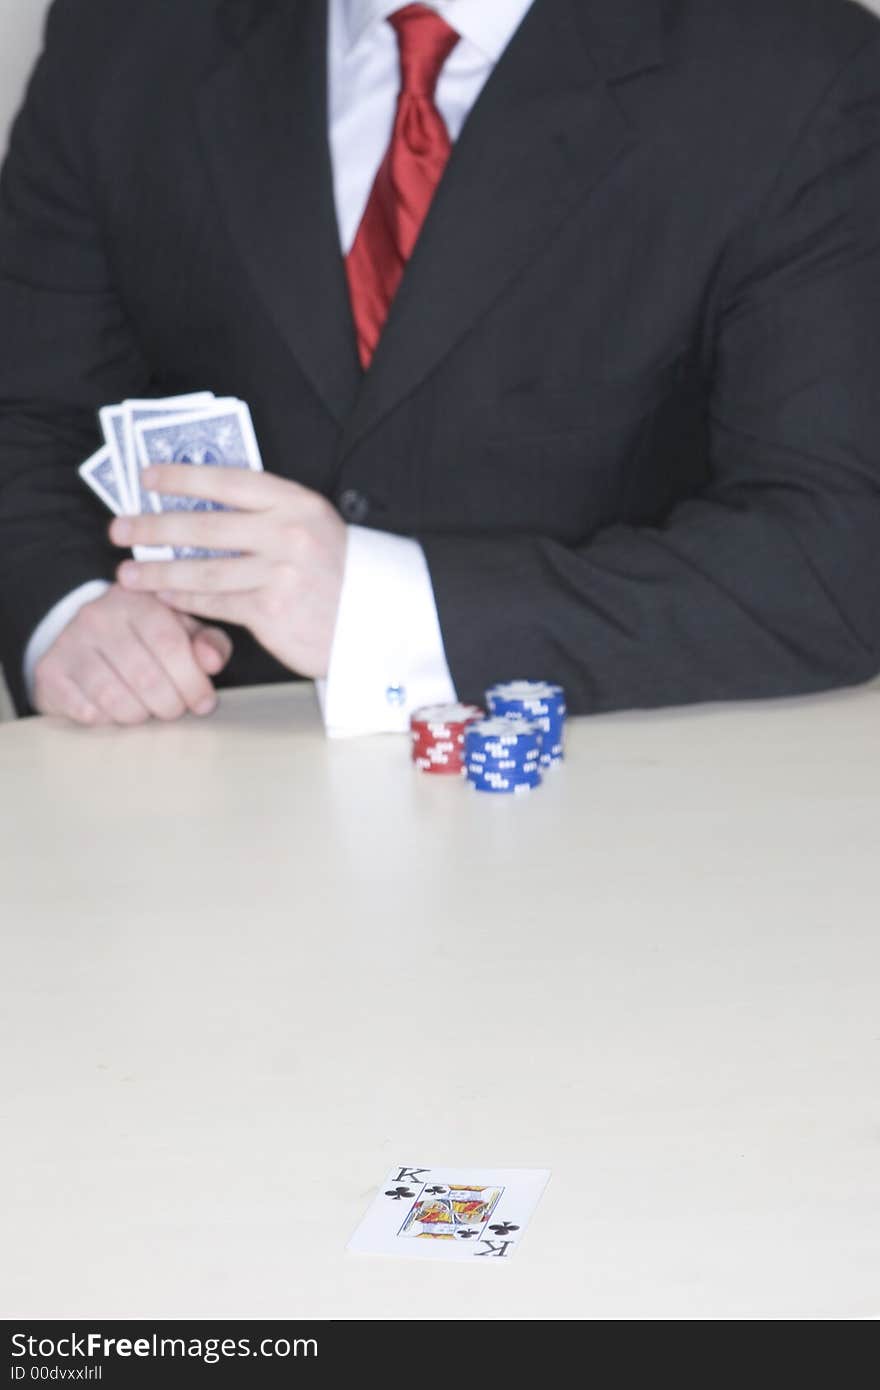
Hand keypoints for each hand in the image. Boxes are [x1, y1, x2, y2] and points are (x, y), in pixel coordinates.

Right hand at [33, 585, 232, 725]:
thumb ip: (207, 642)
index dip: (192, 681)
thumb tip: (214, 662)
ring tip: (149, 711)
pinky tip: (118, 711)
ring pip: (114, 697)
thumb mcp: (182, 629)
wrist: (83, 636)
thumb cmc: (144, 637)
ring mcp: (69, 643)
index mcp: (137, 600)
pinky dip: (109, 720)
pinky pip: (86, 711)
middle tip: (176, 710)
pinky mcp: (50, 672)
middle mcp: (98, 616)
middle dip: (170, 704)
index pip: (169, 643)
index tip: (204, 703)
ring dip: (140, 715)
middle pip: (144, 676)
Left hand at [109, 468, 347, 677]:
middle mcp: (288, 533)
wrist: (376, 620)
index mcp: (296, 502)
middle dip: (154, 527)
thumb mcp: (309, 526)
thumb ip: (263, 513)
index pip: (228, 481)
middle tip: (119, 529)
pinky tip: (163, 597)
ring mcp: (280, 573)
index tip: (145, 478)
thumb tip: (197, 506)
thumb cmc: (336, 571)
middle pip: (205, 526)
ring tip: (127, 573)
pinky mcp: (272, 611)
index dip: (182, 477)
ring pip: (204, 569)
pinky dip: (185, 600)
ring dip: (159, 572)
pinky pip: (217, 602)